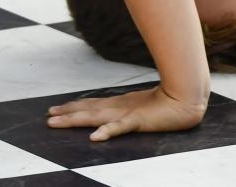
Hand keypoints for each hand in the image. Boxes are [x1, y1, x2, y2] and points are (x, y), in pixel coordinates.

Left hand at [47, 84, 207, 141]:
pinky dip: (107, 131)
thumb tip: (120, 114)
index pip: (91, 104)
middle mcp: (119, 106)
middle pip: (87, 110)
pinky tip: (95, 137)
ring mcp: (127, 113)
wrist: (187, 97)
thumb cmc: (169, 101)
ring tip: (56, 122)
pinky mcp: (138, 120)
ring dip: (75, 120)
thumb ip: (131, 109)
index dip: (73, 106)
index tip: (55, 109)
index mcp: (120, 103)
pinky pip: (120, 127)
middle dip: (67, 113)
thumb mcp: (143, 106)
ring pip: (95, 117)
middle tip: (47, 116)